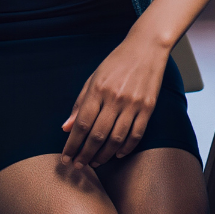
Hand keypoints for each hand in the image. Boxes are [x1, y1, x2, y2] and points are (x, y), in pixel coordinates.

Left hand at [62, 31, 169, 167]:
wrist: (147, 47)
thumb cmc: (117, 62)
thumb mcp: (93, 78)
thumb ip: (79, 103)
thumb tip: (66, 128)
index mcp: (98, 89)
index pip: (81, 124)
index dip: (72, 144)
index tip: (66, 158)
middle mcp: (115, 98)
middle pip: (97, 135)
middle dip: (85, 154)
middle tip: (78, 166)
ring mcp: (133, 103)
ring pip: (116, 138)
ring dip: (104, 155)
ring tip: (95, 162)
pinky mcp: (148, 107)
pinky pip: (136, 134)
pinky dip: (126, 147)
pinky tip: (118, 154)